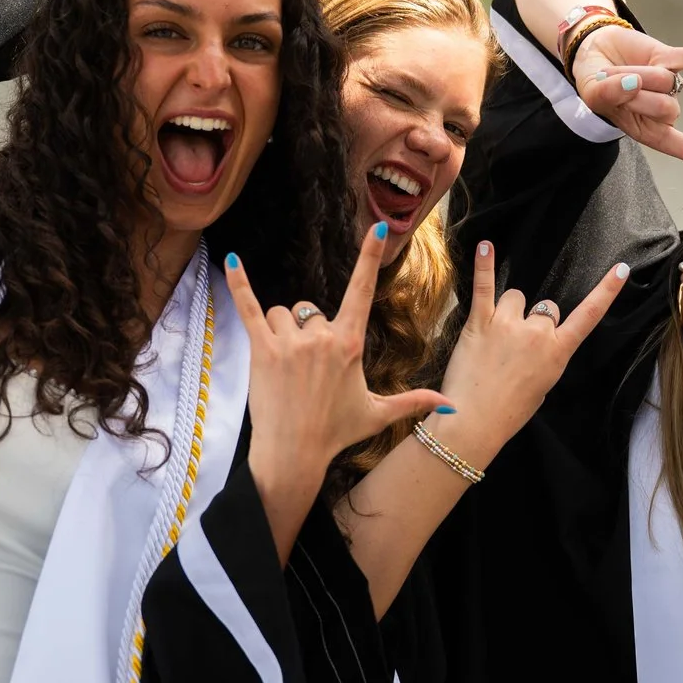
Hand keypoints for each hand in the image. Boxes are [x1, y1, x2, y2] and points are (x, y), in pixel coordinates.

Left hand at [226, 224, 448, 555]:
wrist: (294, 453)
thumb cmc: (335, 433)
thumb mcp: (378, 414)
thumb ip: (414, 402)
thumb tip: (451, 406)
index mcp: (349, 344)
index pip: (362, 291)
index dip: (369, 258)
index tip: (376, 229)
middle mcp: (321, 338)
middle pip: (310, 311)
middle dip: (306, 334)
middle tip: (305, 373)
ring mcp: (289, 343)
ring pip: (282, 314)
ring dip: (281, 331)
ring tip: (283, 366)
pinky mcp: (261, 350)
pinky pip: (249, 308)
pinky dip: (238, 284)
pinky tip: (231, 260)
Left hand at [432, 241, 628, 455]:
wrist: (474, 421)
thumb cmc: (508, 411)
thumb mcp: (542, 386)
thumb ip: (546, 357)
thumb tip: (537, 341)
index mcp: (558, 352)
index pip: (589, 315)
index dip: (606, 291)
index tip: (621, 270)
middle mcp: (538, 333)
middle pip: (545, 309)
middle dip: (533, 322)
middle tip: (514, 349)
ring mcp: (509, 324)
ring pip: (516, 298)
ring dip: (507, 311)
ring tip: (493, 340)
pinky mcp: (480, 322)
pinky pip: (484, 287)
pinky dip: (484, 265)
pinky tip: (486, 246)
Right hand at [569, 26, 682, 173]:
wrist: (592, 52)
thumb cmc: (595, 83)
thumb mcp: (595, 95)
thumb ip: (611, 94)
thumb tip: (633, 84)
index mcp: (648, 131)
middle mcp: (662, 110)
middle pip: (667, 109)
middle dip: (637, 94)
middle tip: (616, 85)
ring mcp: (667, 83)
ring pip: (666, 82)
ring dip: (639, 74)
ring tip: (620, 71)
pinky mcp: (667, 57)